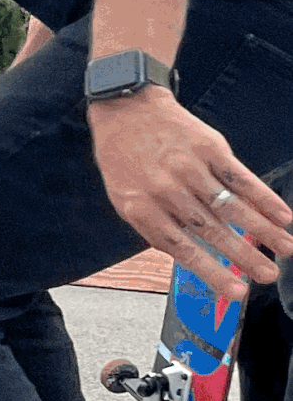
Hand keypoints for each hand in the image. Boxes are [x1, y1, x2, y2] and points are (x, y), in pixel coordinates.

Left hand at [88, 90, 292, 297]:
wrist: (126, 109)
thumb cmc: (124, 159)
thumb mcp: (125, 197)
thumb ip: (155, 225)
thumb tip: (190, 256)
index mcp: (141, 209)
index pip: (182, 248)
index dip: (211, 271)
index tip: (236, 292)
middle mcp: (167, 190)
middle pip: (213, 230)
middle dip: (244, 257)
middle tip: (268, 276)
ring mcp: (189, 168)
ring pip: (232, 206)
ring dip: (263, 230)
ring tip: (286, 249)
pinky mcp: (209, 148)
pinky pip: (241, 177)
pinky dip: (264, 198)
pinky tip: (283, 215)